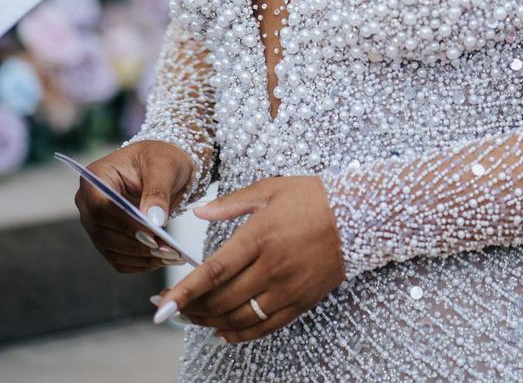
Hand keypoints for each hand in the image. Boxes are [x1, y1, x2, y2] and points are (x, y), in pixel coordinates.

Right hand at [74, 140, 193, 272]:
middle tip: (169, 251)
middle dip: (138, 245)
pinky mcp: (108, 237)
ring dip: (141, 258)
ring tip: (172, 256)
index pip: (102, 207)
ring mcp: (96, 223)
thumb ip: (157, 192)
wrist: (165, 166)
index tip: (153, 235)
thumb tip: (153, 221)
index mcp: (96, 177)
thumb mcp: (164, 167)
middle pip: (104, 233)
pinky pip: (118, 258)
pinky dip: (140, 263)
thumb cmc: (162, 158)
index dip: (126, 224)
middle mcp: (89, 202)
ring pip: (111, 250)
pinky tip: (162, 259)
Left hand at [152, 175, 345, 342]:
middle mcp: (272, 267)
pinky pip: (265, 327)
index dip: (185, 292)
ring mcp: (288, 288)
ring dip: (211, 321)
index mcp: (260, 236)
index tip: (161, 305)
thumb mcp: (271, 189)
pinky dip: (240, 334)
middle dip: (192, 309)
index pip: (214, 272)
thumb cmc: (314, 197)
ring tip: (194, 317)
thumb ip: (231, 204)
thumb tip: (198, 212)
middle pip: (222, 300)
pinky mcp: (302, 301)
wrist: (360, 215)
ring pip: (240, 317)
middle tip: (172, 308)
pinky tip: (224, 331)